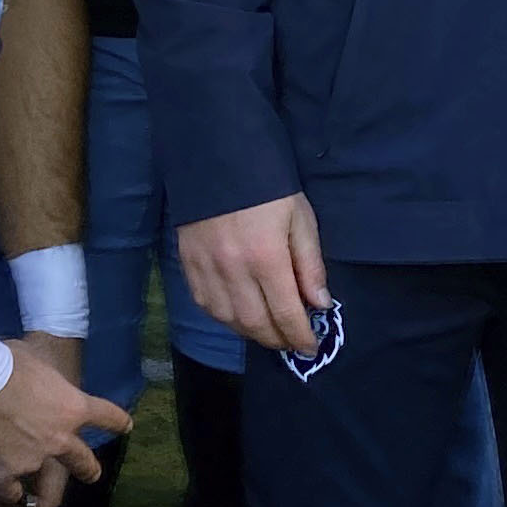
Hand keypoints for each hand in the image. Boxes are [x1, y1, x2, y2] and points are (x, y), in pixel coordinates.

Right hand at [0, 340, 127, 506]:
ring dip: (27, 474)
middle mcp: (59, 440)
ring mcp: (32, 461)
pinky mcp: (3, 476)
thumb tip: (28, 374)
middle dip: (88, 469)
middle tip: (91, 475)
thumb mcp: (32, 359)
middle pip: (84, 462)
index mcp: (73, 407)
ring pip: (37, 479)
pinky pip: (7, 491)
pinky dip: (2, 489)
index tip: (125, 426)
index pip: (106, 416)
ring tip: (13, 475)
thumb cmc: (0, 361)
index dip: (116, 421)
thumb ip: (39, 377)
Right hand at [178, 192, 327, 355]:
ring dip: (252, 333)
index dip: (299, 337)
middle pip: (255, 324)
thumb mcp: (301, 219)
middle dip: (277, 340)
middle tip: (292, 343)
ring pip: (228, 320)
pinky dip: (225, 319)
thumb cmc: (268, 187)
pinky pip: (206, 305)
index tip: (311, 348)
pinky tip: (241, 316)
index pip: (285, 313)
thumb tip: (319, 304)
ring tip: (270, 331)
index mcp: (266, 258)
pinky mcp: (188, 264)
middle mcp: (233, 270)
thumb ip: (310, 265)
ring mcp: (206, 268)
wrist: (217, 158)